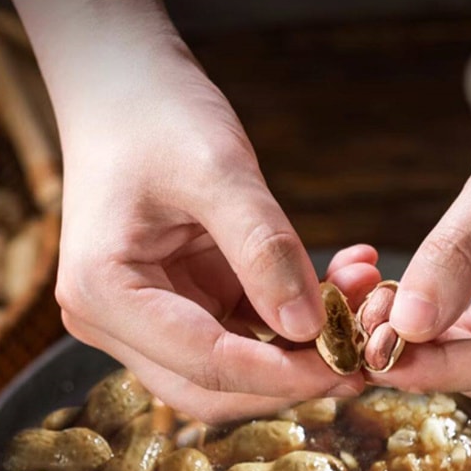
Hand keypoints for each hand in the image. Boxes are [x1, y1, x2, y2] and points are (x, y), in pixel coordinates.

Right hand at [55, 35, 376, 420]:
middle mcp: (111, 321)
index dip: (283, 374)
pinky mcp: (176, 306)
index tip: (352, 363)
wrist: (121, 81)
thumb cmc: (156, 112)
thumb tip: (311, 329)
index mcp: (104, 294)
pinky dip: (290, 322)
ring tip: (363, 307)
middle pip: (211, 388)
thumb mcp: (217, 169)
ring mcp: (141, 319)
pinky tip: (341, 286)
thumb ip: (265, 250)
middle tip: (366, 359)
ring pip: (230, 372)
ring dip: (298, 352)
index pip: (205, 364)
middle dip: (291, 380)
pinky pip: (240, 334)